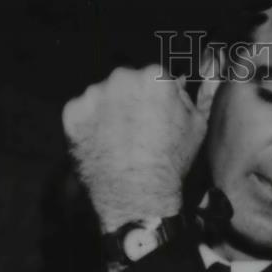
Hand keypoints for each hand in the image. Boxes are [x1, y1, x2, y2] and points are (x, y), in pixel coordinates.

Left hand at [62, 62, 220, 230]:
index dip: (157, 98)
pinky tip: (104, 144)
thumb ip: (193, 96)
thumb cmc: (170, 163)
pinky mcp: (73, 112)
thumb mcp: (197, 126)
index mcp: (154, 77)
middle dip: (131, 101)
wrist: (139, 194)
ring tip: (120, 141)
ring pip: (102, 97)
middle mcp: (122, 78)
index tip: (157, 116)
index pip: (154, 77)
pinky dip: (90, 125)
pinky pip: (82, 113)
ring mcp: (94, 94)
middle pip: (126, 83)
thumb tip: (189, 80)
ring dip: (109, 112)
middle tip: (139, 131)